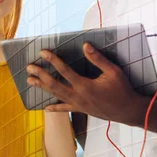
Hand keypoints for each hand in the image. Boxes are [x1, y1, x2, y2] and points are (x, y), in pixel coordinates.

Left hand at [26, 43, 144, 124]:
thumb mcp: (113, 72)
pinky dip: (55, 109)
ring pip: (56, 96)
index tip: (43, 52)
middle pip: (54, 85)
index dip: (53, 60)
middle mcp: (78, 96)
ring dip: (42, 88)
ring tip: (30, 81)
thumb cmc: (122, 89)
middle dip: (40, 75)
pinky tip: (46, 109)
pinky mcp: (81, 110)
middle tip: (29, 67)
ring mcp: (78, 105)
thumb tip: (85, 45)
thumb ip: (98, 59)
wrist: (128, 111)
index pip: (64, 71)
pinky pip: (65, 110)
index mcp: (85, 86)